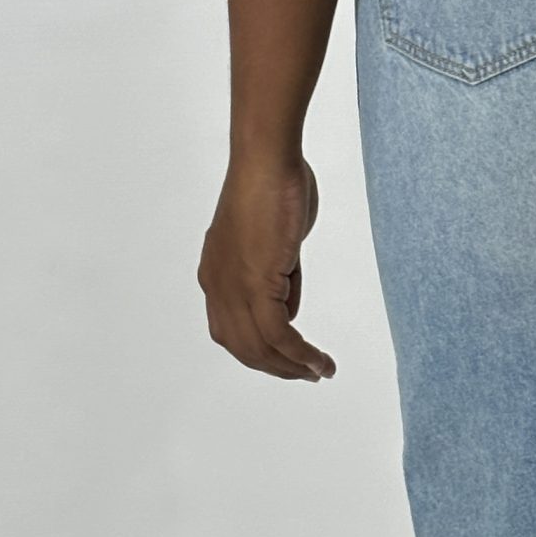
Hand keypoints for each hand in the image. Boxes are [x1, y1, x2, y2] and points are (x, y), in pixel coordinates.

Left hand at [199, 153, 336, 380]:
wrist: (266, 162)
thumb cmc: (275, 185)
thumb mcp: (276, 241)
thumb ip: (279, 276)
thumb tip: (288, 309)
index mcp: (215, 274)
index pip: (232, 329)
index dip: (259, 351)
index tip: (289, 359)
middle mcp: (216, 287)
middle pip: (243, 347)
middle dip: (277, 366)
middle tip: (308, 374)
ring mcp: (232, 288)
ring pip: (260, 348)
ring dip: (292, 367)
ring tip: (319, 372)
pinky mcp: (254, 285)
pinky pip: (279, 335)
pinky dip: (300, 354)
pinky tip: (319, 361)